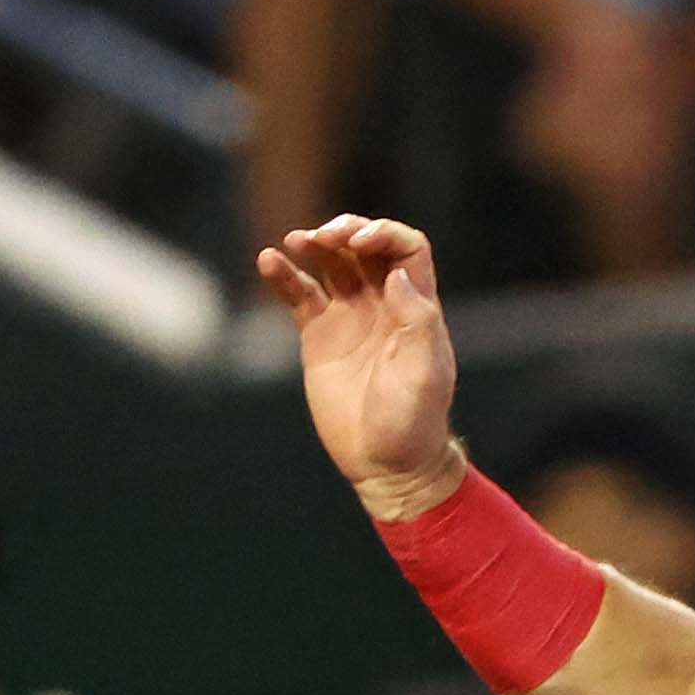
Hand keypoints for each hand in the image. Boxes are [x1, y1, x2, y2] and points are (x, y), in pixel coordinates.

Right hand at [259, 214, 463, 517]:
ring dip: (316, 244)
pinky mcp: (319, 337)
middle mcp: (383, 304)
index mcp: (415, 306)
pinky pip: (301, 295)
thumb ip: (417, 320)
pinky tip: (269, 261)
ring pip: (333, 264)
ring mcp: (350, 318)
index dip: (384, 234)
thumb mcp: (425, 373)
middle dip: (346, 231)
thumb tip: (396, 274)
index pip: (405, 248)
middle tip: (323, 236)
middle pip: (366, 248)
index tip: (360, 243)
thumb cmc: (413, 421)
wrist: (386, 463)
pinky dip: (284, 276)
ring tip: (297, 240)